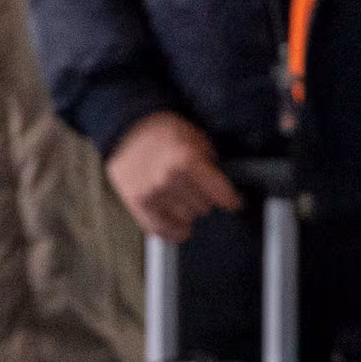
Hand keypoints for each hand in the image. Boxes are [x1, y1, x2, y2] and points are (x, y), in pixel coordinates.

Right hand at [106, 111, 243, 241]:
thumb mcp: (195, 136)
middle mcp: (168, 181)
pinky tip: (177, 222)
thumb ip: (210, 161)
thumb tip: (222, 184)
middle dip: (204, 198)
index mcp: (186, 161)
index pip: (220, 193)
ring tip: (181, 197)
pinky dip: (173, 230)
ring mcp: (151, 196)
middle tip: (196, 188)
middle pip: (204, 207)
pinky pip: (162, 230)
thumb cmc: (162, 132)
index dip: (230, 198)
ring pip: (186, 219)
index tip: (234, 202)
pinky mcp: (137, 206)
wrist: (126, 131)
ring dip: (187, 211)